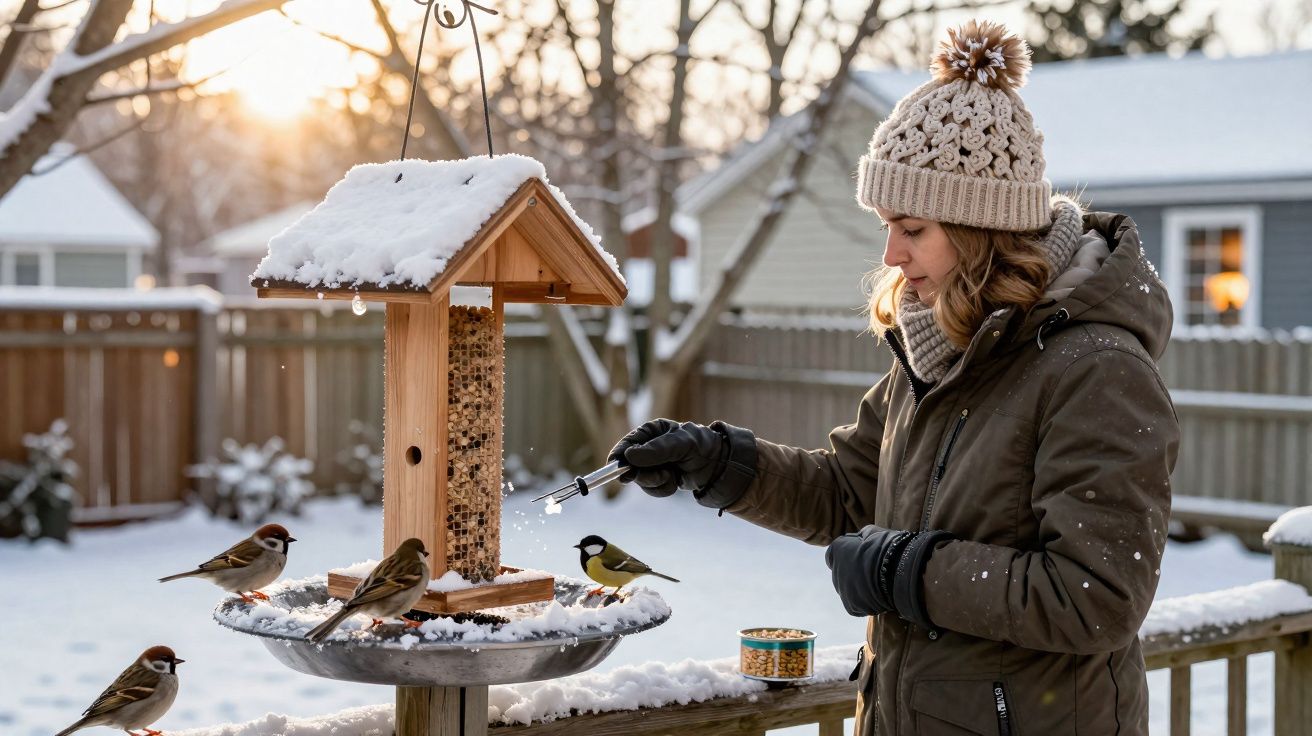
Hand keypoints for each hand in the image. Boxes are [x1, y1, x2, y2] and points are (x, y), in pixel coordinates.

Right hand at [608, 419, 757, 508]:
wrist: (719, 466)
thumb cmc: (702, 446)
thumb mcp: (681, 444)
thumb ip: (657, 450)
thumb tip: (630, 456)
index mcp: (652, 431)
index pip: (628, 443)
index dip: (619, 456)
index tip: (616, 468)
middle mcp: (649, 447)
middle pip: (630, 465)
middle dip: (644, 474)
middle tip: (662, 475)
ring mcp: (653, 464)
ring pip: (640, 480)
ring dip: (656, 482)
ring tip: (673, 476)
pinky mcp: (659, 478)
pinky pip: (651, 489)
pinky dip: (663, 489)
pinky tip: (675, 482)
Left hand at [826, 524, 954, 625]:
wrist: (898, 572)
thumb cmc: (888, 548)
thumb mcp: (874, 533)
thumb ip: (862, 536)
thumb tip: (862, 538)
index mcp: (837, 550)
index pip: (835, 554)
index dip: (849, 555)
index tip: (861, 557)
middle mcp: (835, 571)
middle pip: (843, 573)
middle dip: (855, 573)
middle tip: (874, 572)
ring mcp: (842, 590)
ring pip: (849, 590)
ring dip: (860, 588)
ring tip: (880, 585)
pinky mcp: (852, 607)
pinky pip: (857, 604)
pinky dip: (866, 602)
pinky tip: (879, 597)